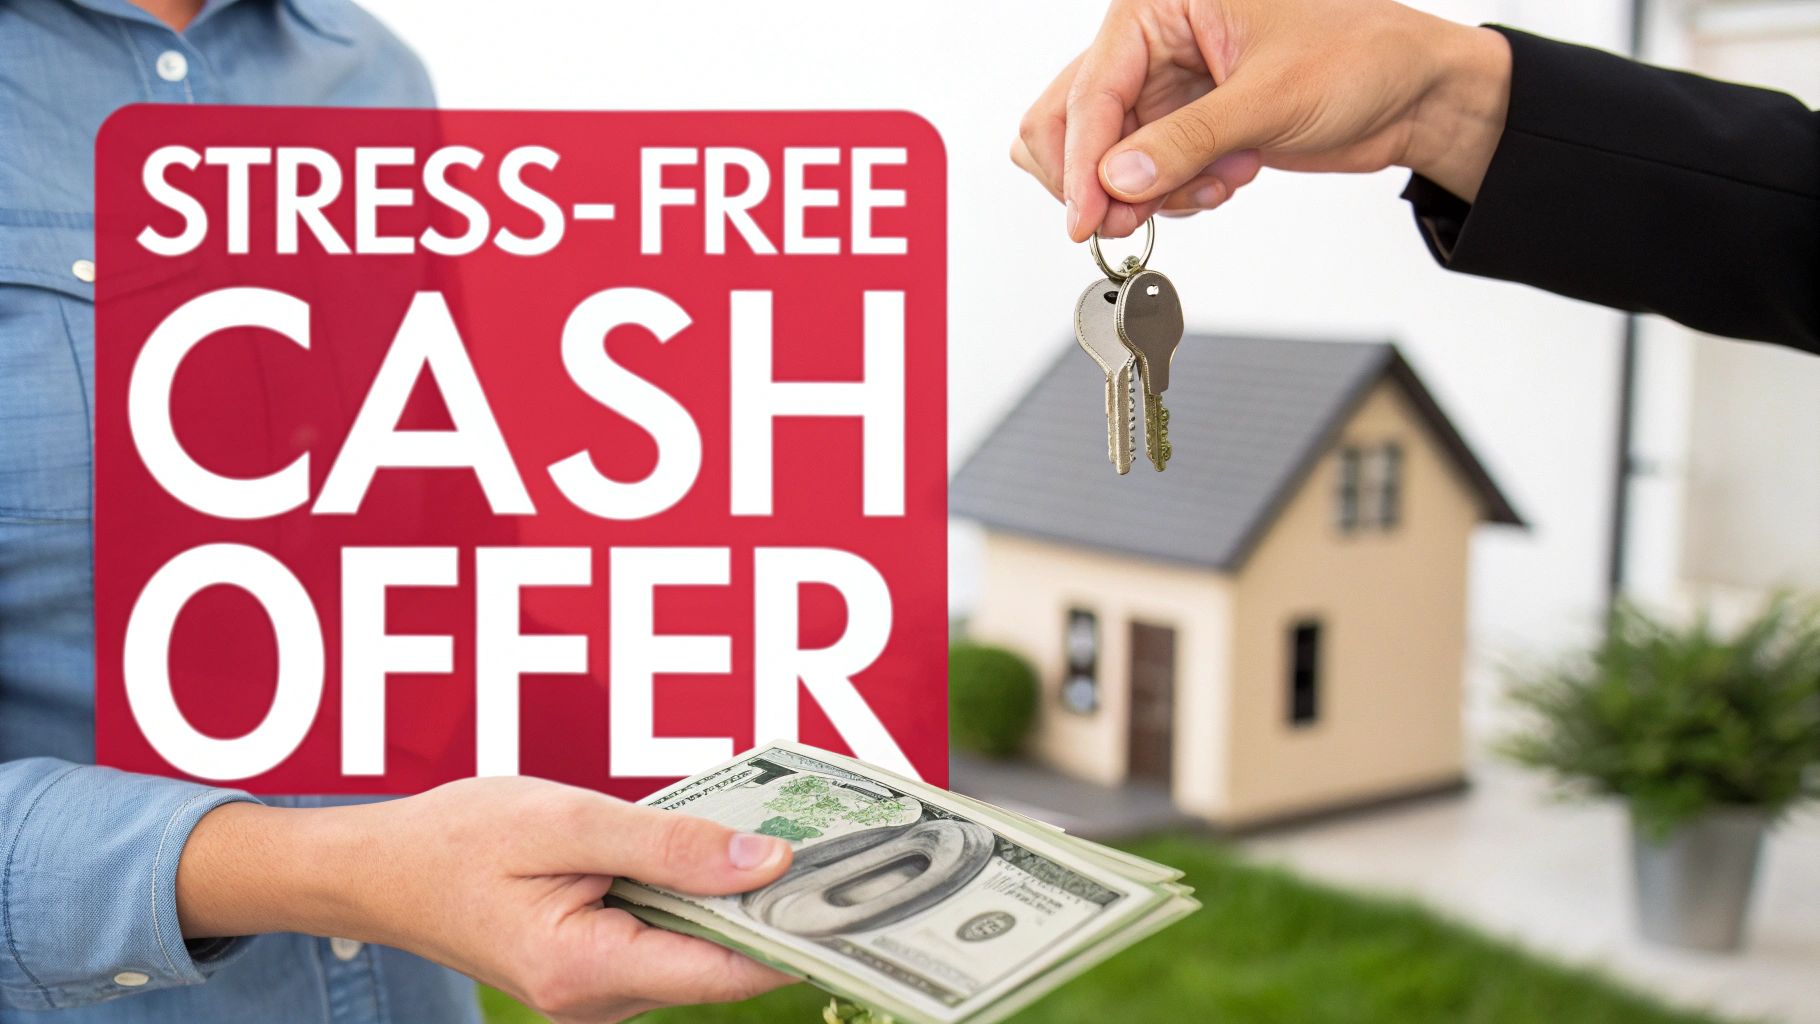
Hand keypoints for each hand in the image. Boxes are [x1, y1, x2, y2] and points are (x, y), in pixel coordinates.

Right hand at [177, 777, 796, 1022]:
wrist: (378, 869)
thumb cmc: (456, 838)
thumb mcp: (566, 820)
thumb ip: (668, 845)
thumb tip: (767, 861)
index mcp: (586, 970)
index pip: (725, 972)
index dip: (797, 938)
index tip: (860, 901)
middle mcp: (597, 999)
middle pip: (718, 963)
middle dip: (778, 911)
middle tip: (847, 853)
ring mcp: (595, 993)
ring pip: (696, 951)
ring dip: (738, 902)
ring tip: (800, 843)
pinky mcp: (594, 971)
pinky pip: (667, 939)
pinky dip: (699, 901)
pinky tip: (724, 856)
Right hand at [1013, 0, 1512, 239]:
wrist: (1411, 93)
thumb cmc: (1359, 57)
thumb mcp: (1270, 98)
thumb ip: (1187, 140)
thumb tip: (1116, 178)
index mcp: (1161, 3)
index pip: (1095, 88)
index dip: (1083, 161)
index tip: (1085, 218)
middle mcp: (1153, 41)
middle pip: (1072, 119)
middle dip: (1098, 178)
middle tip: (1125, 222)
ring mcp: (1166, 87)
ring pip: (1105, 155)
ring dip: (1144, 191)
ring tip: (1210, 188)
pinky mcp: (1184, 125)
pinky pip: (1143, 174)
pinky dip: (1172, 194)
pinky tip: (1227, 180)